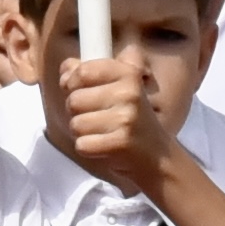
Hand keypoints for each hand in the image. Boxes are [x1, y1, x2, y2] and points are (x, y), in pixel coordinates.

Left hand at [54, 45, 175, 191]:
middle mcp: (128, 93)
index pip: (82, 71)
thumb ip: (90, 72)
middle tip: (97, 119)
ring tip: (102, 134)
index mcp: (128, 73)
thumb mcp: (119, 87)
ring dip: (83, 133)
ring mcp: (126, 118)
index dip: (72, 83)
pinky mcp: (120, 143)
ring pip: (76, 124)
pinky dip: (89, 150)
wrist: (158, 156)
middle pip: (74, 100)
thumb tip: (66, 69)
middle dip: (78, 113)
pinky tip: (105, 148)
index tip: (80, 91)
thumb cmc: (131, 120)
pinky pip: (82, 145)